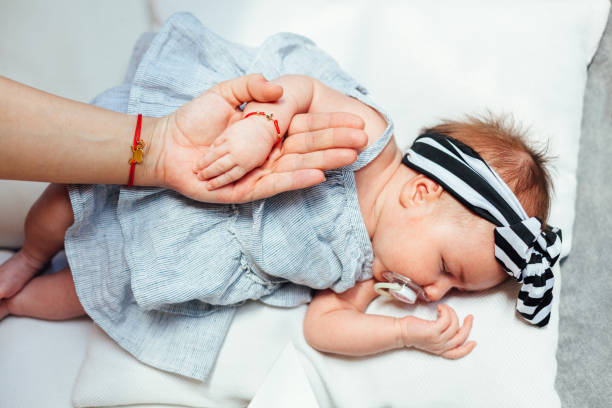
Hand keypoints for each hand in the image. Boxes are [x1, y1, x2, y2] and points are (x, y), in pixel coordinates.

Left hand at [149, 74, 366, 202]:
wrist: (168, 146)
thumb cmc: (193, 121)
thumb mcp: (224, 94)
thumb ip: (250, 87)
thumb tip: (277, 88)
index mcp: (267, 132)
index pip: (306, 127)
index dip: (330, 123)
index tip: (355, 119)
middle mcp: (269, 153)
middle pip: (308, 147)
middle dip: (336, 142)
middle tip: (364, 139)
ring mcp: (261, 172)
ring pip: (299, 166)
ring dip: (325, 160)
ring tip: (351, 155)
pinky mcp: (250, 190)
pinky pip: (278, 184)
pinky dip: (298, 179)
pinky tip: (320, 173)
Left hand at [397, 304, 475, 358]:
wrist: (401, 331)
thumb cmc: (412, 331)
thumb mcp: (429, 336)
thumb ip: (440, 335)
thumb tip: (451, 325)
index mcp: (439, 349)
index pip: (457, 353)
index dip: (467, 349)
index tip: (473, 342)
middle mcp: (440, 346)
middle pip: (461, 337)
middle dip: (468, 326)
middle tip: (469, 317)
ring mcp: (437, 339)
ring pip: (455, 325)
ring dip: (452, 313)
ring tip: (445, 309)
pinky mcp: (433, 331)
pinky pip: (447, 319)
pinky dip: (446, 311)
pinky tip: (440, 308)